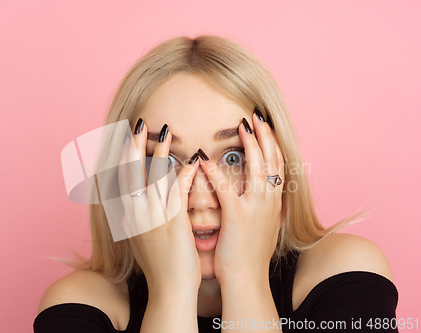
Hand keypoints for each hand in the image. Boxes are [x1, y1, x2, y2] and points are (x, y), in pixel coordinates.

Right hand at [118, 121, 201, 293]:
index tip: (125, 137)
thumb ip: (135, 217)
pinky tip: (191, 159)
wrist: (169, 290)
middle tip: (139, 124)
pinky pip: (176, 191)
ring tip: (165, 132)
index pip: (119, 178)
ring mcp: (152, 218)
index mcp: (126, 217)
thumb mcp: (139, 238)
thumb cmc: (159, 265)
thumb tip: (133, 200)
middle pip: (130, 171)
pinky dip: (183, 173)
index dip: (122, 155)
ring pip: (152, 176)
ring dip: (159, 152)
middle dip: (134, 145)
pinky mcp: (172, 223)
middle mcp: (134, 214)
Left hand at [198, 112, 284, 285]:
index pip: (277, 166)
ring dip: (251, 144)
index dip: (272, 144)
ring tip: (241, 125)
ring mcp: (256, 209)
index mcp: (273, 203)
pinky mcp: (238, 218)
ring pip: (258, 168)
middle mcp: (269, 202)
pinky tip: (206, 160)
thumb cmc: (248, 256)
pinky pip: (227, 190)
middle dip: (265, 136)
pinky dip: (217, 173)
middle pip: (273, 160)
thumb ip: (258, 207)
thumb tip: (253, 192)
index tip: (264, 127)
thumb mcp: (260, 227)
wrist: (248, 281)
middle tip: (256, 116)